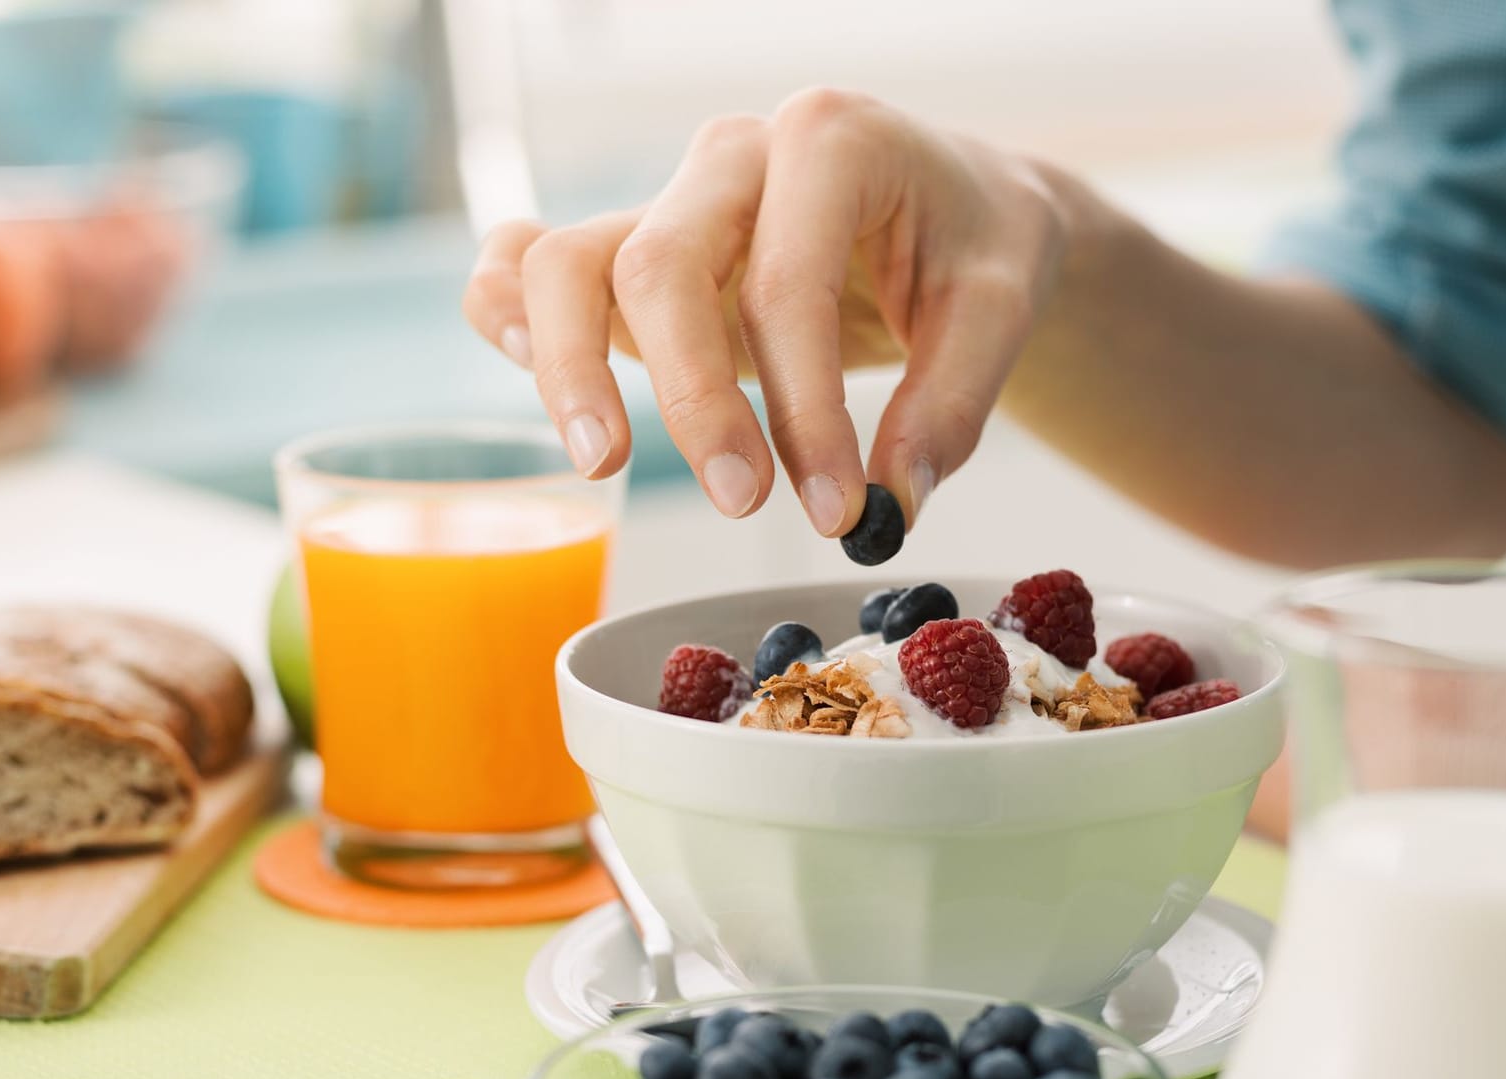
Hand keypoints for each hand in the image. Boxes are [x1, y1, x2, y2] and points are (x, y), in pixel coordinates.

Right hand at [462, 89, 1066, 534]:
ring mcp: (671, 199)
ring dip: (569, 367)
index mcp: (830, 141)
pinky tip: (518, 365)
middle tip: (743, 503)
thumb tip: (892, 501)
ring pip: (567, 261)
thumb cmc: (975, 244)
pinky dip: (504, 310)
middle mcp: (732, 157)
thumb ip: (952, 407)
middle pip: (660, 266)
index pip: (786, 285)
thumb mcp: (1000, 310)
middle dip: (694, 399)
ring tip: (604, 464)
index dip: (804, 411)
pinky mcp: (635, 248)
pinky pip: (530, 259)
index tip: (838, 509)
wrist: (958, 206)